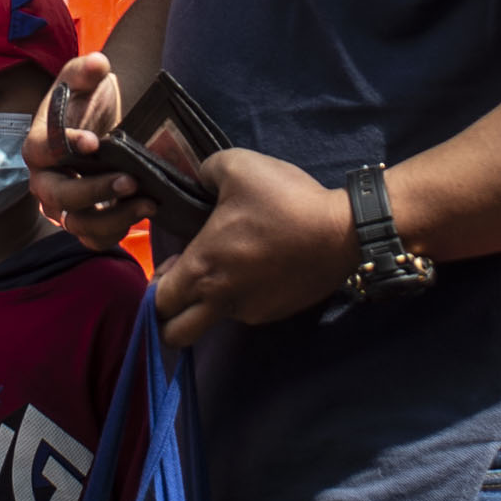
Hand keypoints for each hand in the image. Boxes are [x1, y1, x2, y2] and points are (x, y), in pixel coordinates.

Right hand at [26, 53, 140, 248]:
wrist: (107, 123)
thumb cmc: (90, 101)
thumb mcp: (86, 78)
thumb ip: (86, 69)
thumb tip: (97, 64)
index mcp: (40, 145)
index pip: (41, 150)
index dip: (64, 148)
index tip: (94, 143)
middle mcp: (46, 180)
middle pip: (59, 196)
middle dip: (94, 191)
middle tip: (130, 179)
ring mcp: (65, 206)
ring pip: (78, 224)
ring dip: (113, 217)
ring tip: (148, 200)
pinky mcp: (88, 222)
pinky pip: (96, 239)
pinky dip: (119, 231)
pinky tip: (146, 210)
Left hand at [151, 150, 356, 347]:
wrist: (342, 232)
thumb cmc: (285, 200)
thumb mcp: (239, 165)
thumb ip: (206, 171)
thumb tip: (199, 179)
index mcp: (203, 267)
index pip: (158, 302)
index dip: (158, 285)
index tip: (174, 264)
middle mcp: (221, 299)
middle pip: (176, 335)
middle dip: (170, 318)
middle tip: (187, 287)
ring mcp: (251, 311)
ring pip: (214, 321)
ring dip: (212, 303)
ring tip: (235, 264)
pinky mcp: (276, 313)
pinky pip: (247, 312)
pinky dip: (245, 296)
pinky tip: (262, 266)